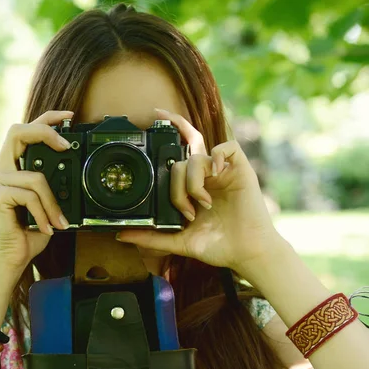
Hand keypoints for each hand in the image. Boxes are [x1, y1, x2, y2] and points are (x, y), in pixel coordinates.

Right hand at [0, 110, 72, 270]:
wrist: (10, 257)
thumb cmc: (30, 232)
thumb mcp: (48, 205)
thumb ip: (55, 187)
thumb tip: (78, 176)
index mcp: (13, 166)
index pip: (25, 131)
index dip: (46, 119)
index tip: (69, 117)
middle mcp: (1, 169)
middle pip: (18, 131)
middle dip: (45, 133)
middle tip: (67, 147)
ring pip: (36, 177)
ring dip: (53, 203)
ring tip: (58, 222)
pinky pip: (29, 196)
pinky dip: (44, 214)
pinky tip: (46, 228)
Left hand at [115, 108, 281, 272]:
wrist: (245, 253)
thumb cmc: (219, 246)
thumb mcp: (179, 240)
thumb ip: (152, 237)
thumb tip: (123, 235)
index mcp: (195, 186)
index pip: (180, 152)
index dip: (170, 129)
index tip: (154, 115)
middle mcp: (208, 175)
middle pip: (183, 158)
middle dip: (177, 186)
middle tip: (185, 210)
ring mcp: (224, 171)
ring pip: (198, 157)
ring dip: (193, 183)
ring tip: (202, 205)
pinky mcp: (240, 170)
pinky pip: (227, 147)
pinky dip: (218, 155)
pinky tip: (217, 173)